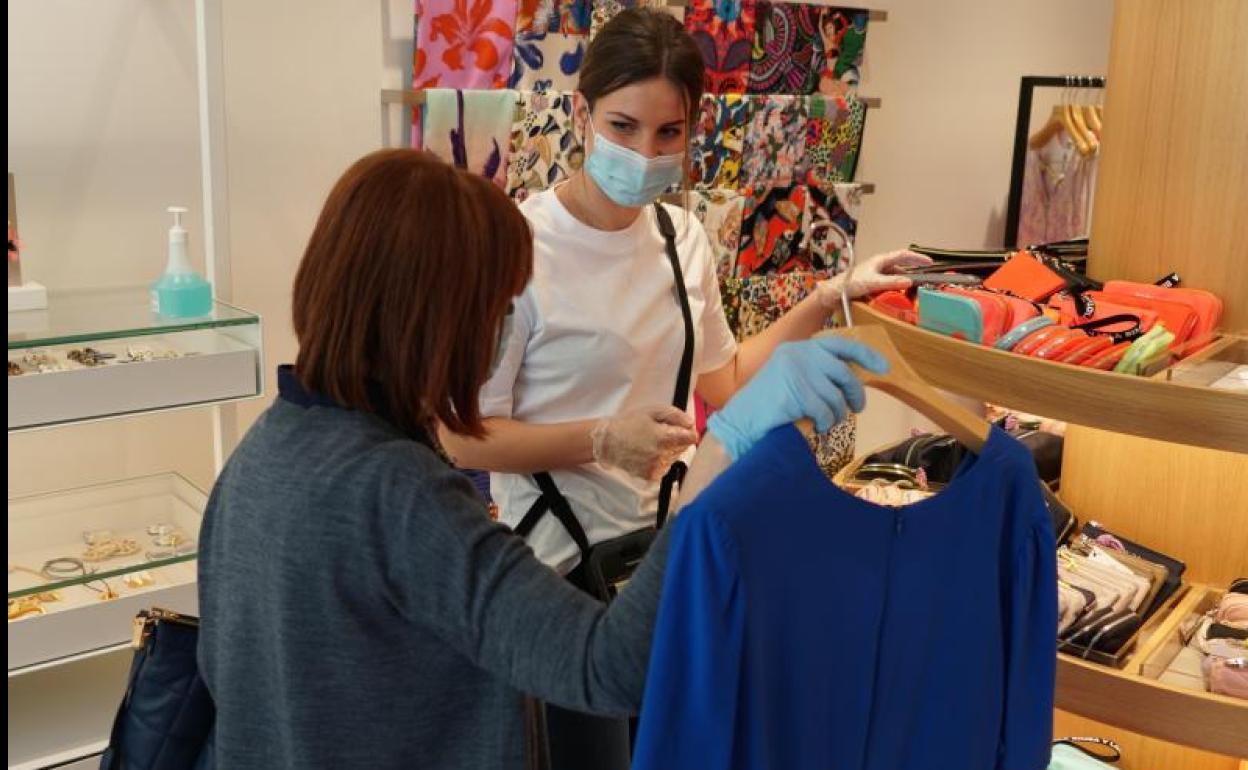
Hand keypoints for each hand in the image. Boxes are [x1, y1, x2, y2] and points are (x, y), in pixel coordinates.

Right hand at [591, 406, 698, 479]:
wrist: (607, 442)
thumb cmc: (628, 423)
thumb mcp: (652, 411)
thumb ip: (675, 415)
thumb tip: (691, 424)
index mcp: (664, 438)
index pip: (691, 438)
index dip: (688, 431)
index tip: (681, 428)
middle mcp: (662, 456)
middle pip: (684, 448)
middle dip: (676, 440)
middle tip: (659, 433)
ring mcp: (657, 468)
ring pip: (675, 458)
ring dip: (668, 450)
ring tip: (650, 443)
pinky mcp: (651, 476)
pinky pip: (665, 467)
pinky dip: (660, 460)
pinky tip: (647, 453)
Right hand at [707, 338, 887, 459]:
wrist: (739, 424)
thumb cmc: (767, 407)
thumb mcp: (793, 378)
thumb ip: (818, 373)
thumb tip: (854, 379)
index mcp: (798, 348)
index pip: (841, 344)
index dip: (867, 355)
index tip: (884, 368)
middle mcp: (798, 354)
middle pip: (845, 373)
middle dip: (855, 394)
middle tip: (857, 408)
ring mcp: (797, 372)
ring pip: (836, 396)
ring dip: (836, 414)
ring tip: (824, 422)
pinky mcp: (796, 392)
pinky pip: (825, 411)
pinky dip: (825, 423)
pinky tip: (815, 426)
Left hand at [816, 249, 932, 308]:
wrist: (834, 293)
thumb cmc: (849, 283)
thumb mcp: (873, 282)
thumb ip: (891, 282)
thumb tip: (909, 281)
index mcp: (880, 260)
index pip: (903, 255)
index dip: (917, 258)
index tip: (929, 262)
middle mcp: (879, 265)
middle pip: (901, 265)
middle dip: (913, 269)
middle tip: (925, 277)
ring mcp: (876, 274)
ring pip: (895, 275)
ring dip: (904, 280)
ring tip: (914, 288)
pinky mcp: (872, 283)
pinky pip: (889, 284)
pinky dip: (896, 288)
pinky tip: (899, 295)